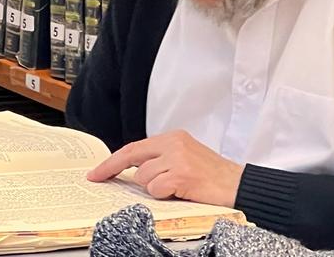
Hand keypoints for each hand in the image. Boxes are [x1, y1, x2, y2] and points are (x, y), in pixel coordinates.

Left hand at [86, 130, 243, 207]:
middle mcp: (174, 143)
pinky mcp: (181, 174)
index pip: (135, 147)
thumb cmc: (212, 176)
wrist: (237, 185)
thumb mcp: (185, 157)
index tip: (96, 171)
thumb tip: (134, 171)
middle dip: (113, 170)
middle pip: (132, 156)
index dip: (113, 160)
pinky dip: (163, 195)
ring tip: (175, 189)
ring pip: (143, 178)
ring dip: (154, 189)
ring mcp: (177, 158)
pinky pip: (156, 189)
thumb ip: (162, 159)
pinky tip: (180, 192)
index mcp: (174, 137)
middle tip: (99, 178)